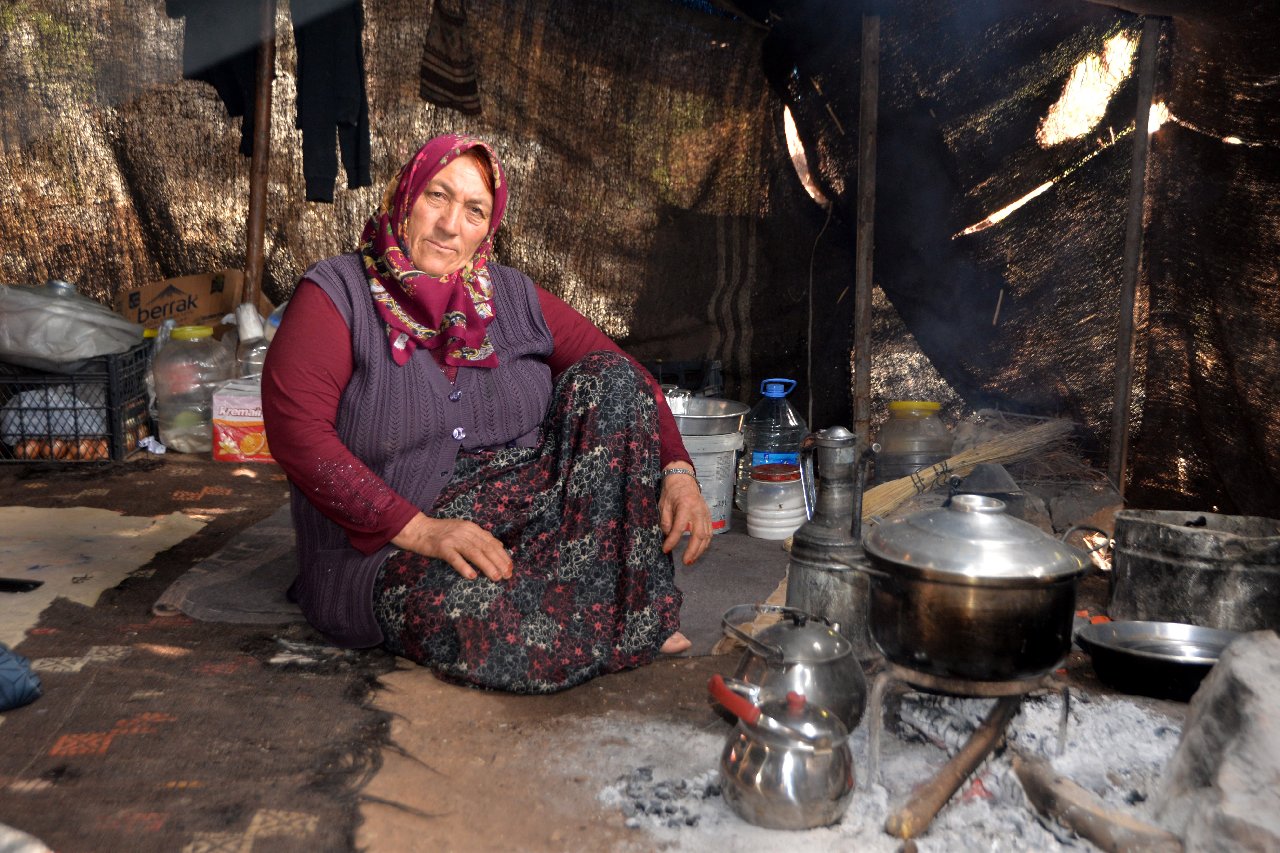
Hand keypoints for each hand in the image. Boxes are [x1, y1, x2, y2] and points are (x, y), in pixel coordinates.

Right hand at [390, 512, 511, 580]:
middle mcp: (465, 532)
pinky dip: (464, 567)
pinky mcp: (442, 547)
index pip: (492, 542)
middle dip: (499, 562)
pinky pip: (455, 558)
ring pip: (474, 553)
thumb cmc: (441, 533)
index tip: (510, 567)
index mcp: (472, 528)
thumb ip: (479, 538)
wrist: (418, 529)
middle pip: (486, 548)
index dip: (503, 555)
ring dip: (487, 566)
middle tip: (507, 575)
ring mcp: (453, 539)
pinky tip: (472, 576)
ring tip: (496, 577)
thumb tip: (499, 547)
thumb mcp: (463, 530)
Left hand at [659, 466, 711, 565]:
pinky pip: (710, 533)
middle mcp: (698, 511)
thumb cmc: (672, 492)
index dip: (672, 540)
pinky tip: (698, 551)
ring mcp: (705, 514)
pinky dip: (705, 544)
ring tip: (691, 560)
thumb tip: (668, 536)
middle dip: (693, 551)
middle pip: (699, 535)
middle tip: (686, 562)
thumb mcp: (663, 504)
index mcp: (685, 506)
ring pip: (707, 536)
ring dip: (700, 550)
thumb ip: (666, 521)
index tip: (665, 549)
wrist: (684, 479)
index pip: (679, 527)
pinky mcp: (708, 516)